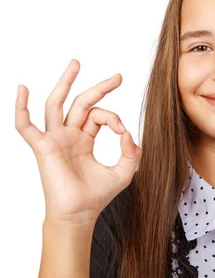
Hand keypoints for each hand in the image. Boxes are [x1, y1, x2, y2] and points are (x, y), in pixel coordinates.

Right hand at [15, 59, 141, 224]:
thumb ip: (132, 151)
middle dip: (99, 87)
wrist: (80, 213)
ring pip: (56, 104)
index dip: (114, 118)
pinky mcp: (43, 147)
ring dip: (65, 83)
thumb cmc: (97, 195)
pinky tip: (21, 89)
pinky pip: (26, 126)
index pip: (100, 116)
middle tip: (118, 77)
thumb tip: (129, 132)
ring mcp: (55, 139)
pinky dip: (21, 108)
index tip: (123, 132)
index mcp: (85, 139)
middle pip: (81, 102)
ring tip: (76, 64)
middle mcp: (69, 135)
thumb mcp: (125, 171)